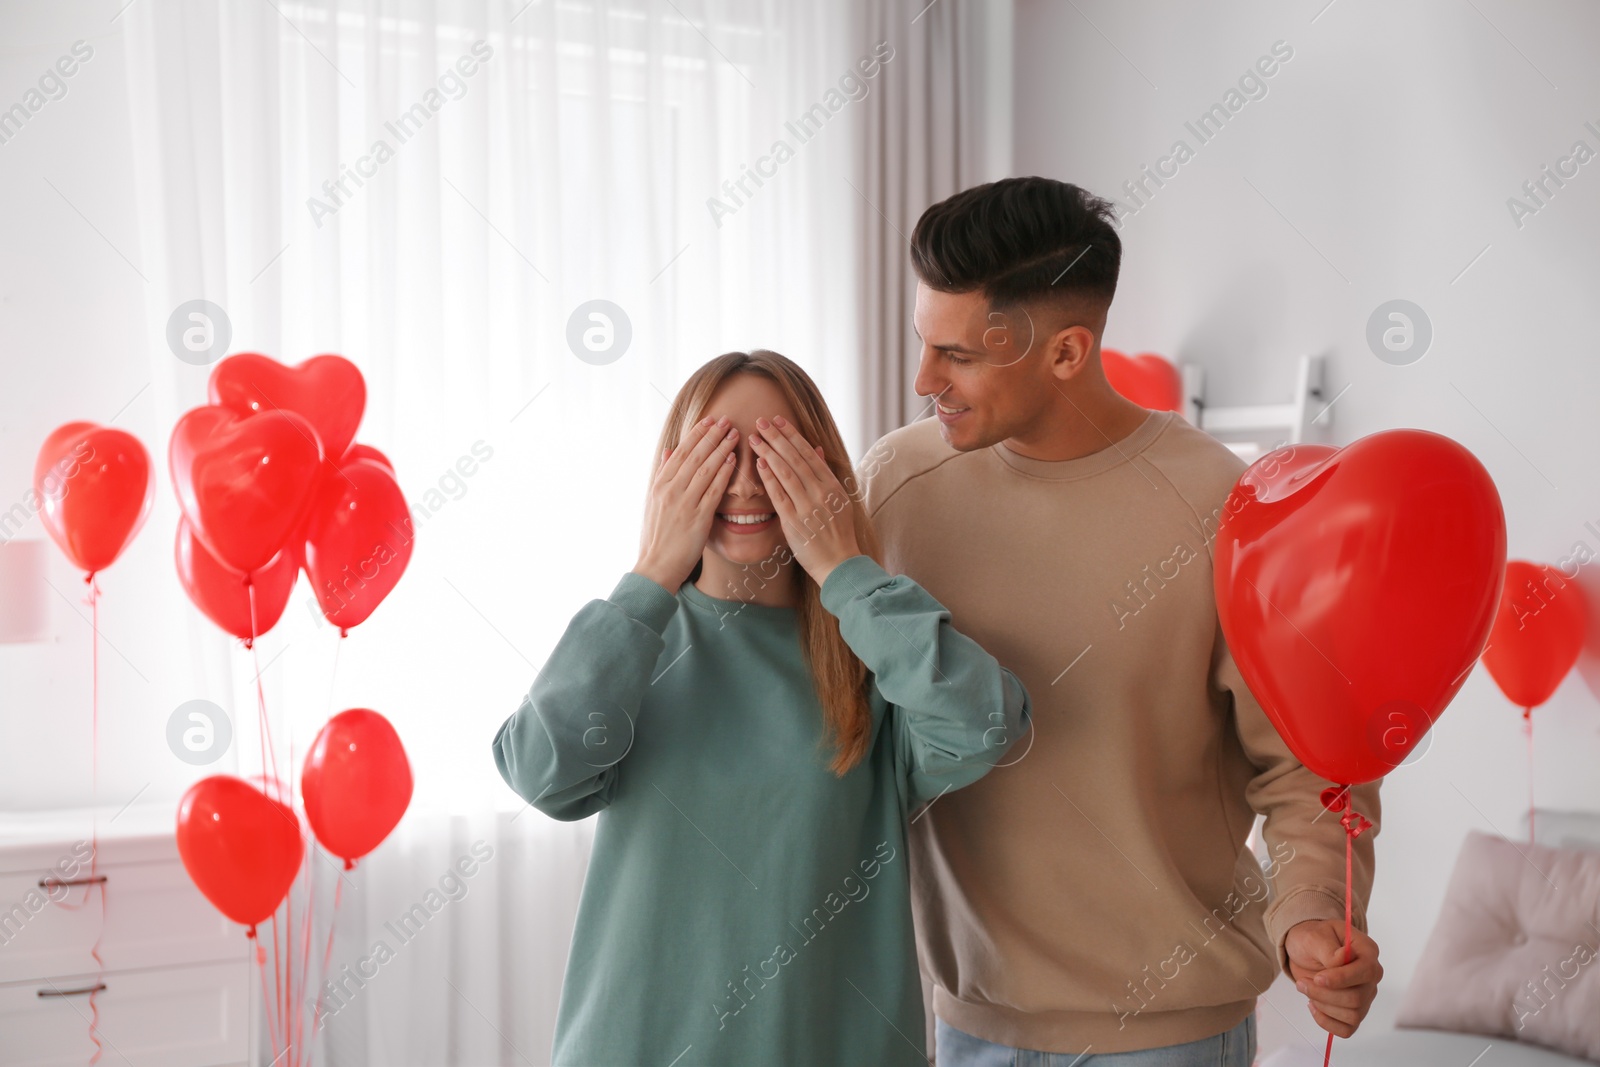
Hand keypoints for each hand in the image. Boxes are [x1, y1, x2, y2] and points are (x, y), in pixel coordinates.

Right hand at [633, 415, 739, 591]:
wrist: (656, 566)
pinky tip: (734, 460)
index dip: (697, 434)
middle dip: (712, 435)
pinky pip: (714, 490)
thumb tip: (670, 451)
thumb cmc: (657, 536)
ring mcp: (684, 503)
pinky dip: (724, 473)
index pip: (681, 452)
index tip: (710, 420)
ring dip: (721, 449)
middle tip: (727, 420)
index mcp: (660, 485)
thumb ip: (663, 475)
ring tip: (734, 434)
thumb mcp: (653, 501)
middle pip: (695, 456)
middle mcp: (671, 490)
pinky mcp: (698, 518)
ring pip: (706, 469)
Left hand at [746, 415, 861, 585]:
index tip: (778, 420)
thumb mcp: (838, 499)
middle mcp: (821, 493)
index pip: (809, 453)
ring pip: (786, 473)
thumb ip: (825, 474)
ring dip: (769, 452)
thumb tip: (817, 448)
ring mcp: (807, 507)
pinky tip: (759, 464)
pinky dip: (769, 478)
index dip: (792, 435)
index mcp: (832, 485)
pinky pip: (779, 495)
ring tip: (755, 438)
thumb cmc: (836, 531)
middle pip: (795, 458)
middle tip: (761, 421)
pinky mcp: (794, 522)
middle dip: (776, 437)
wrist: (839, 562)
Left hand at [1286, 919, 1381, 1037]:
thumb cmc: (1312, 939)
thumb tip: (1341, 958)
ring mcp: (1365, 995)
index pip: (1366, 972)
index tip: (1318, 978)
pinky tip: (1313, 1006)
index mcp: (1367, 951)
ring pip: (1352, 1015)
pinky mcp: (1354, 1010)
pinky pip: (1347, 1029)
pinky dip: (1327, 1022)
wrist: (1304, 949)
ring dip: (1323, 1005)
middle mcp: (1371, 975)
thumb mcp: (1314, 936)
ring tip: (1306, 989)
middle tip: (1303, 983)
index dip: (1342, 979)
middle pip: (1356, 998)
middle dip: (1324, 994)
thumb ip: (1328, 948)